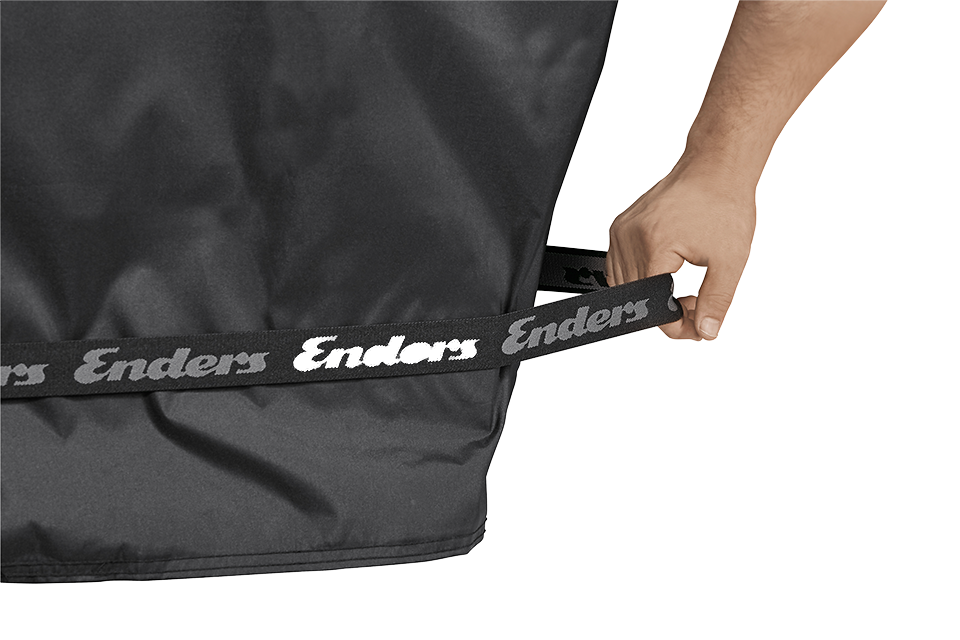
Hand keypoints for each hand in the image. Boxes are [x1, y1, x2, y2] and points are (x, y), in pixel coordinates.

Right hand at [605, 160, 756, 340]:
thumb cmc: (722, 203)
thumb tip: (706, 331)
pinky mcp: (620, 227)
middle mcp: (628, 238)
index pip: (652, 308)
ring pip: (624, 286)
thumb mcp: (730, 260)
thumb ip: (716, 302)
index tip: (698, 326)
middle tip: (697, 304)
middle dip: (667, 311)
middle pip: (636, 300)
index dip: (677, 325)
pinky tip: (666, 272)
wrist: (715, 169)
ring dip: (651, 296)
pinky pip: (619, 267)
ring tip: (683, 287)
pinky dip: (640, 278)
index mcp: (653, 246)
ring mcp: (620, 231)